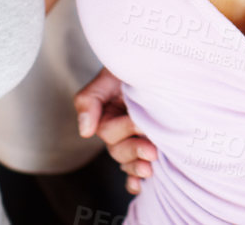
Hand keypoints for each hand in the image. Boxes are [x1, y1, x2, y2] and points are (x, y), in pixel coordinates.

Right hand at [75, 68, 155, 195]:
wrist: (159, 59)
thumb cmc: (134, 64)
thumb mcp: (109, 75)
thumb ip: (90, 99)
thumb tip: (85, 132)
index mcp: (108, 114)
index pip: (110, 131)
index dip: (126, 130)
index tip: (143, 125)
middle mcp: (120, 128)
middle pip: (118, 150)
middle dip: (134, 152)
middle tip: (153, 151)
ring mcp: (133, 138)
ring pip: (127, 162)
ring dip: (136, 168)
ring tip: (150, 168)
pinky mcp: (148, 144)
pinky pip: (134, 170)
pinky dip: (134, 180)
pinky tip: (139, 186)